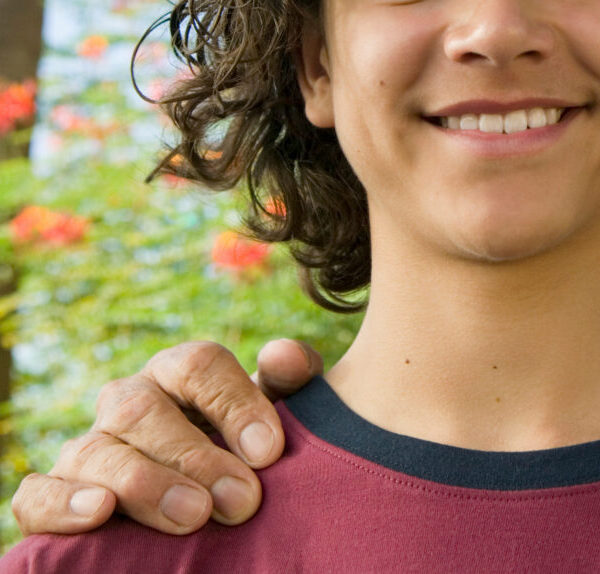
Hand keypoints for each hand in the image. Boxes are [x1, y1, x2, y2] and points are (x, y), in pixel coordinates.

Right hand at [11, 338, 320, 535]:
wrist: (202, 505)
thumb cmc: (243, 451)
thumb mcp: (275, 417)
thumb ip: (288, 384)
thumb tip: (283, 357)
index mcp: (179, 373)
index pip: (197, 364)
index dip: (234, 403)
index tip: (270, 452)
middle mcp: (127, 402)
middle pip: (145, 409)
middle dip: (196, 457)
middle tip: (242, 501)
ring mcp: (87, 447)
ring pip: (96, 451)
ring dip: (144, 484)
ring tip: (192, 516)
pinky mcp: (51, 496)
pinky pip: (37, 494)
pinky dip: (63, 505)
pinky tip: (99, 514)